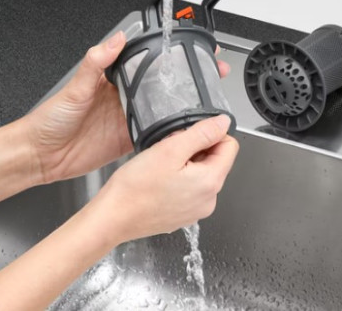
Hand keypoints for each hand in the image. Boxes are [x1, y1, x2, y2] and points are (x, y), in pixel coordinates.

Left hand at [24, 31, 230, 183]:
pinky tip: (186, 129)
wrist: (41, 155)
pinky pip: (156, 134)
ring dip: (184, 105)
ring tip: (206, 99)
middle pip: (163, 85)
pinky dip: (171, 132)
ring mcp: (129, 119)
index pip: (148, 62)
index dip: (170, 55)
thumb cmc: (51, 119)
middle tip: (211, 72)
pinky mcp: (129, 139)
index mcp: (114, 80)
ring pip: (164, 109)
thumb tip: (115, 39)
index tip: (189, 47)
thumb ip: (96, 63)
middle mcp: (125, 98)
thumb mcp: (75, 88)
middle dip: (188, 78)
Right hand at [93, 115, 238, 243]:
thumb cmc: (136, 188)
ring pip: (201, 174)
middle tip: (169, 152)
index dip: (210, 135)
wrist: (112, 218)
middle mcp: (210, 200)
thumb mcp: (170, 149)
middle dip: (195, 150)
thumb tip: (224, 123)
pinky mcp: (184, 215)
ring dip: (186, 164)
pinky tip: (160, 181)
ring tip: (162, 168)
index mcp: (211, 182)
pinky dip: (179, 180)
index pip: (229, 146)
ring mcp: (197, 210)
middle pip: (215, 160)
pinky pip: (190, 189)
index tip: (187, 137)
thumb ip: (202, 133)